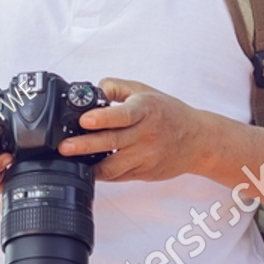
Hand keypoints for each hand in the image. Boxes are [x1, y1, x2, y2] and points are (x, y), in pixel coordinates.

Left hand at [56, 77, 209, 182]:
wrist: (199, 140)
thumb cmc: (169, 113)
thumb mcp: (144, 91)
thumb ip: (116, 87)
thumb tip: (92, 90)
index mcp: (145, 111)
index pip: (122, 115)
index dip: (102, 118)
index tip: (84, 120)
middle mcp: (146, 135)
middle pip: (111, 142)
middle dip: (84, 146)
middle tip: (64, 148)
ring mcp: (146, 156)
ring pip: (113, 166)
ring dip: (90, 165)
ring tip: (71, 162)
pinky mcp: (144, 173)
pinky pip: (118, 176)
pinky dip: (102, 173)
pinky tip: (89, 168)